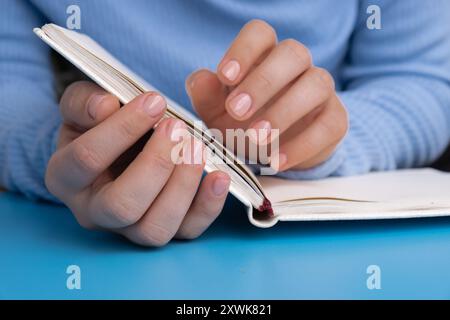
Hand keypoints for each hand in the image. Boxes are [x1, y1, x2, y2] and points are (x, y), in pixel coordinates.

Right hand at [46, 81, 229, 245]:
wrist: (119, 146)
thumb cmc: (100, 126)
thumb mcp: (84, 106)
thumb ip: (86, 102)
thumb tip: (105, 105)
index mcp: (66, 178)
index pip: (87, 160)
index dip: (122, 129)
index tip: (154, 101)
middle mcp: (94, 212)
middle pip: (122, 206)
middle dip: (156, 165)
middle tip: (178, 128)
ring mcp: (130, 228)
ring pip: (154, 228)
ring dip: (182, 186)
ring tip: (198, 148)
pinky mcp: (165, 229)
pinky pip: (188, 231)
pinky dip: (208, 206)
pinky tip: (220, 176)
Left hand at [186, 20, 347, 170]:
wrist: (272, 152)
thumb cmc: (241, 123)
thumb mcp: (216, 112)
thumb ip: (206, 95)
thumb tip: (201, 79)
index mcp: (265, 55)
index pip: (260, 33)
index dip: (244, 50)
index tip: (225, 76)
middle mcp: (297, 66)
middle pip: (293, 53)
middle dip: (264, 81)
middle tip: (236, 111)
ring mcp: (320, 90)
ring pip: (317, 84)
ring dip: (285, 111)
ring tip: (256, 138)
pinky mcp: (335, 120)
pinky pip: (328, 125)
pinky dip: (302, 145)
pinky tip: (275, 160)